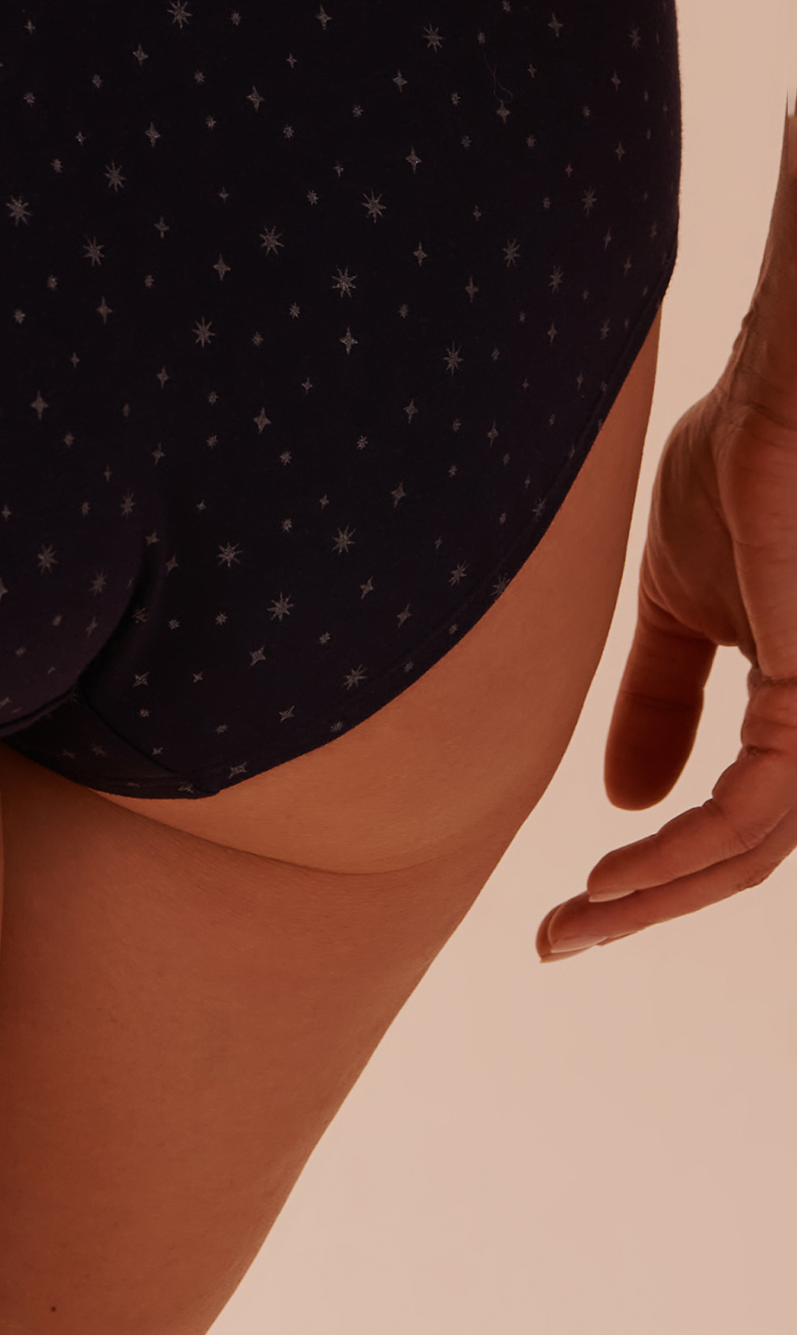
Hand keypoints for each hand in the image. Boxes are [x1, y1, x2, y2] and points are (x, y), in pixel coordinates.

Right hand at [538, 224, 796, 957]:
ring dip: (657, 894)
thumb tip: (626, 797)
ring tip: (577, 918)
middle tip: (560, 938)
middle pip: (744, 851)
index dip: (656, 867)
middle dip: (649, 903)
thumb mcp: (680, 611)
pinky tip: (612, 874)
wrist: (783, 396)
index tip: (571, 901)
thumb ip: (660, 702)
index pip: (736, 817)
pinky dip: (675, 853)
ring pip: (750, 848)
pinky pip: (751, 813)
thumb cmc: (745, 471)